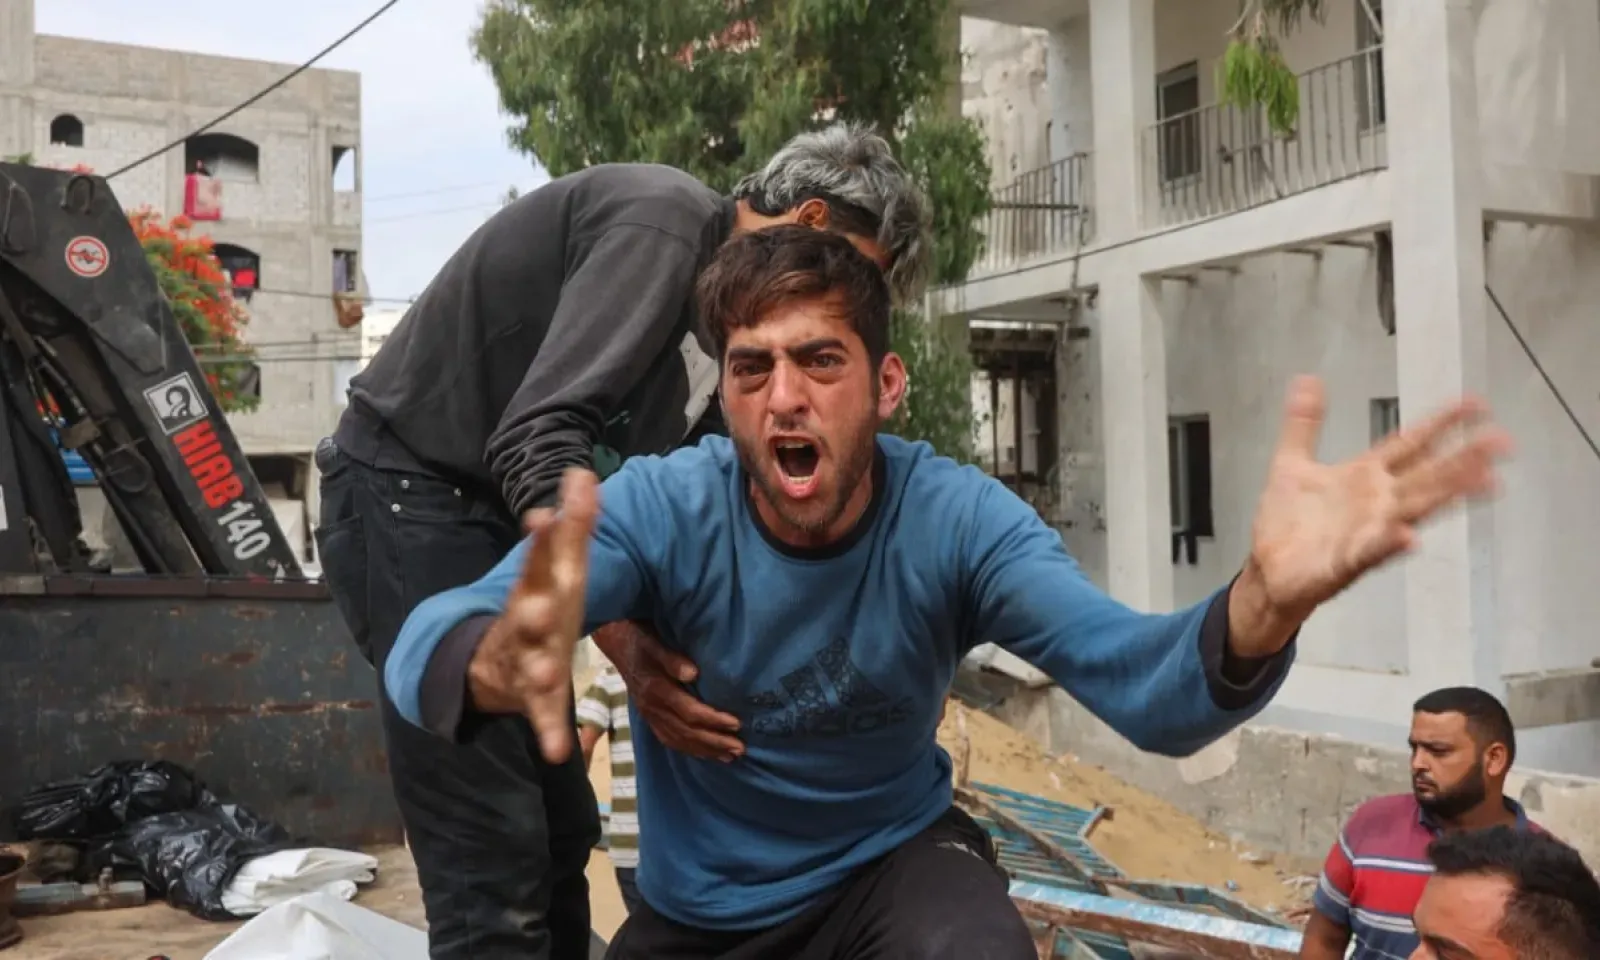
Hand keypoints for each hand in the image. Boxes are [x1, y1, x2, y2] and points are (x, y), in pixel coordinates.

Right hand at [467, 469, 598, 762]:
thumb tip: (584, 472)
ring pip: (532, 666)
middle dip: (534, 608)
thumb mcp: (558, 567)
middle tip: (540, 604)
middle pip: (529, 613)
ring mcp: (525, 661)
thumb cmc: (540, 607)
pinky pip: (542, 718)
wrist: (491, 664)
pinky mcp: (534, 699)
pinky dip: (548, 732)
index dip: (544, 541)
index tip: (542, 516)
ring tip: (548, 675)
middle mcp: (527, 623)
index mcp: (538, 589)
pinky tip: (556, 750)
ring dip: (539, 670)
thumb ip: (574, 523)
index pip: (540, 561)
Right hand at [592, 620, 743, 761]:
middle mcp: (652, 708)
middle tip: (740, 749)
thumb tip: (693, 673)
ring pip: (678, 740)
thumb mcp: (654, 643)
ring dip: (705, 750)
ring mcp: (649, 715)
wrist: (618, 644)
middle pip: (686, 731)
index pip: (689, 712)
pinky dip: (689, 749)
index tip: (737, 724)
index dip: (713, 720)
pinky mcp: (649, 718)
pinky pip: (669, 739)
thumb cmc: (641, 640)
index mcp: (656, 690)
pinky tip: (706, 753)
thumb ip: (672, 659)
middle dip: (714, 742)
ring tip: (729, 756)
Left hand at [1232, 376, 1511, 655]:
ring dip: (1446, 495)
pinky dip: (1389, 544)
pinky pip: (1371, 552)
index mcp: (1365, 476)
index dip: (1442, 423)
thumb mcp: (1292, 464)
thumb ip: (1303, 424)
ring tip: (1482, 480)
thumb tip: (1307, 379)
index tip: (1477, 404)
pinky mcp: (1346, 562)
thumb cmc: (1288, 522)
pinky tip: (1407, 536)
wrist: (1266, 571)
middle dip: (1465, 459)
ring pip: (1414, 510)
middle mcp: (1377, 503)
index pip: (1411, 444)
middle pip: (1428, 476)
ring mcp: (1367, 532)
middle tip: (1502, 442)